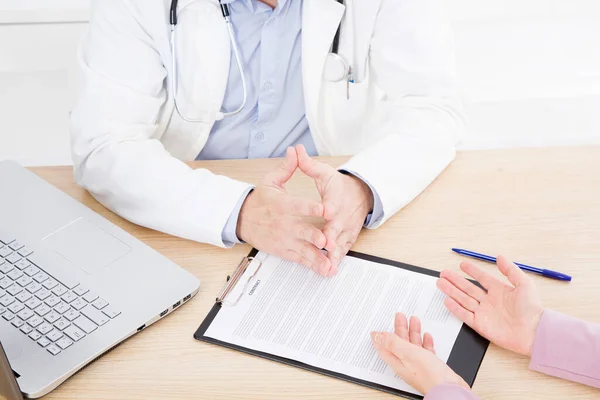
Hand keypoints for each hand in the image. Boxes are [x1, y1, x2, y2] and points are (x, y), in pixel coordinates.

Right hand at [237, 147, 330, 274]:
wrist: (242, 220)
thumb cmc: (260, 200)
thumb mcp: (271, 181)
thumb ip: (287, 168)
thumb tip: (295, 151)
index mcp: (283, 205)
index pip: (300, 206)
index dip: (313, 207)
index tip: (326, 209)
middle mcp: (285, 224)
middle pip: (303, 231)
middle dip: (315, 236)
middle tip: (328, 240)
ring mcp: (286, 239)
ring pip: (304, 249)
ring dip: (318, 257)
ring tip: (330, 264)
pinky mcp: (285, 250)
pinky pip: (301, 259)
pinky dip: (313, 265)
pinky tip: (325, 270)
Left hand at [296, 144, 373, 274]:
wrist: (361, 194)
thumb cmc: (338, 185)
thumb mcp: (324, 173)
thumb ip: (308, 165)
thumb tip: (295, 150)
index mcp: (335, 199)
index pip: (333, 203)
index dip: (329, 207)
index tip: (326, 211)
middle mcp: (342, 216)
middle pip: (337, 227)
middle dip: (332, 237)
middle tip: (326, 244)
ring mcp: (345, 229)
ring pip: (340, 243)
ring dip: (334, 254)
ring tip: (328, 266)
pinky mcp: (346, 239)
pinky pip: (341, 251)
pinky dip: (336, 260)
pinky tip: (329, 271)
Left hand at [372, 313, 468, 393]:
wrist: (450, 389)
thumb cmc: (430, 375)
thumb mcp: (408, 353)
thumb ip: (393, 343)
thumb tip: (378, 336)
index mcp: (398, 362)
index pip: (385, 348)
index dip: (380, 338)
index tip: (376, 330)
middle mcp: (407, 364)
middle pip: (400, 343)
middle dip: (399, 328)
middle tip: (400, 316)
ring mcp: (419, 365)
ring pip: (413, 345)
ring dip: (413, 332)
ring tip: (414, 320)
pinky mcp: (431, 366)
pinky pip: (425, 352)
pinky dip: (425, 342)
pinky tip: (427, 336)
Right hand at [437, 255, 543, 355]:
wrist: (534, 332)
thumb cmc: (532, 309)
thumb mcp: (524, 284)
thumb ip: (510, 270)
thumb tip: (499, 257)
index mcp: (500, 291)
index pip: (482, 278)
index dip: (472, 271)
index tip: (462, 264)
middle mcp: (490, 301)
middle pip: (468, 288)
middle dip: (455, 280)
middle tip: (444, 272)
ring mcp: (484, 313)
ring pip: (463, 299)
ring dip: (451, 291)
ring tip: (440, 283)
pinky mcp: (480, 325)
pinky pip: (464, 315)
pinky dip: (455, 308)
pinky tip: (447, 300)